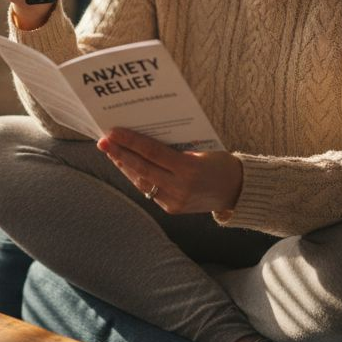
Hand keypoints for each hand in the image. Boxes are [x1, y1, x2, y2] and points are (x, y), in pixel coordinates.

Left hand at [97, 128, 243, 214]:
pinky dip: (137, 177)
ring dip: (124, 166)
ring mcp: (175, 201)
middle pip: (141, 168)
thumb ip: (173, 149)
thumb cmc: (220, 163)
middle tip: (102, 141)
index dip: (130, 141)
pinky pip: (149, 190)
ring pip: (141, 182)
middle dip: (119, 154)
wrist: (238, 192)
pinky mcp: (172, 209)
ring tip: (111, 152)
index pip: (152, 152)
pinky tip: (127, 166)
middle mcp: (180, 188)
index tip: (113, 131)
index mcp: (189, 169)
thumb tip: (142, 139)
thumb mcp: (201, 150)